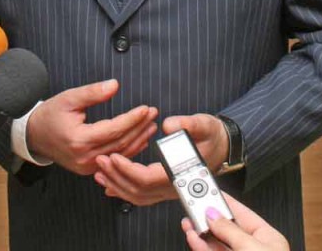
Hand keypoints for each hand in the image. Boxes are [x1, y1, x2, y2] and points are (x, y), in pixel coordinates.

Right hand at [27, 79, 157, 175]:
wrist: (35, 136)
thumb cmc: (51, 114)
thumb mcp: (69, 98)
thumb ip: (93, 92)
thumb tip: (115, 85)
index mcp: (79, 139)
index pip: (113, 129)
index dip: (132, 119)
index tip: (146, 108)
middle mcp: (84, 157)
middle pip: (120, 142)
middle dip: (139, 127)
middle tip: (153, 113)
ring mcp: (87, 166)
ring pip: (119, 154)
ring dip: (138, 139)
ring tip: (151, 125)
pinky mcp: (89, 169)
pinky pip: (113, 159)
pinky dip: (129, 150)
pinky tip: (140, 140)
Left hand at [93, 114, 227, 206]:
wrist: (222, 145)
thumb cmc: (212, 135)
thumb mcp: (203, 124)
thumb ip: (188, 124)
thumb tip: (169, 125)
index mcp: (181, 173)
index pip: (147, 179)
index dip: (127, 169)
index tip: (114, 156)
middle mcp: (174, 187)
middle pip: (138, 191)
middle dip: (116, 177)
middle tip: (100, 160)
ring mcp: (169, 190)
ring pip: (138, 197)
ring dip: (117, 185)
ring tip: (100, 172)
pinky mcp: (164, 187)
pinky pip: (142, 195)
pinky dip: (124, 191)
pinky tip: (111, 184)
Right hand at [182, 194, 288, 250]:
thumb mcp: (252, 249)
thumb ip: (231, 231)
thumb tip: (214, 215)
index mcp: (268, 240)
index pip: (243, 213)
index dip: (225, 201)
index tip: (208, 190)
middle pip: (227, 228)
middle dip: (209, 216)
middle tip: (192, 204)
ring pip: (216, 244)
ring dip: (201, 232)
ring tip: (188, 221)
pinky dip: (201, 247)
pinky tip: (192, 237)